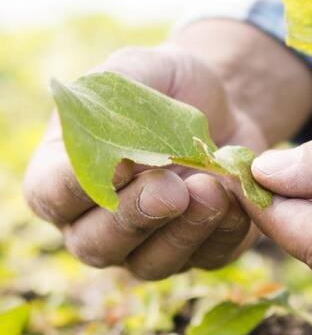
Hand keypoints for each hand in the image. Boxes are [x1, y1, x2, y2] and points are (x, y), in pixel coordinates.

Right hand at [23, 45, 266, 278]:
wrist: (225, 104)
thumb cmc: (166, 86)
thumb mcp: (139, 70)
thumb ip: (115, 96)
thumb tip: (116, 144)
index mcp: (62, 175)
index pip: (51, 195)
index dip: (78, 187)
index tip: (120, 164)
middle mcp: (95, 222)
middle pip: (96, 244)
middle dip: (135, 217)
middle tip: (171, 189)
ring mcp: (146, 244)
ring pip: (151, 264)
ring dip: (182, 233)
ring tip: (211, 190)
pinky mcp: (199, 251)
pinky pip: (207, 258)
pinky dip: (225, 233)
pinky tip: (237, 199)